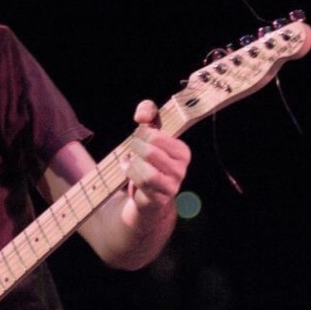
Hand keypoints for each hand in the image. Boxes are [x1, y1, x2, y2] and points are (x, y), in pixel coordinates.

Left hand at [124, 99, 190, 213]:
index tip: (139, 134)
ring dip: (133, 162)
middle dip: (136, 146)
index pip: (156, 137)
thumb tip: (142, 117)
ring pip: (146, 170)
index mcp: (182, 151)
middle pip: (150, 152)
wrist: (149, 192)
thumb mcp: (151, 129)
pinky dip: (130, 173)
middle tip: (133, 146)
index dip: (142, 132)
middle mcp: (181, 169)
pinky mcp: (160, 198)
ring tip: (131, 159)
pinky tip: (127, 168)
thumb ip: (148, 111)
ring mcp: (172, 185)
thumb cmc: (150, 157)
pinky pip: (141, 183)